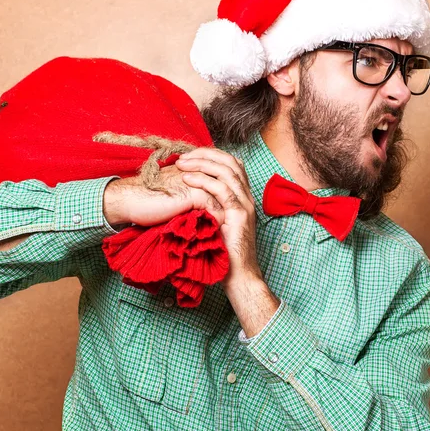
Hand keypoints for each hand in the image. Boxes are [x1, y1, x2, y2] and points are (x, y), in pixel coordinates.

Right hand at [103, 164, 224, 227]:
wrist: (132, 199)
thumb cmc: (149, 198)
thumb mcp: (175, 194)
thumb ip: (191, 195)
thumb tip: (205, 208)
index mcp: (196, 169)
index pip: (222, 180)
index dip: (229, 195)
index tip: (232, 213)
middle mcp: (200, 171)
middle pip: (228, 186)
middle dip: (233, 204)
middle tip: (237, 221)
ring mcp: (199, 181)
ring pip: (224, 197)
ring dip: (229, 213)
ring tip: (231, 228)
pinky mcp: (194, 193)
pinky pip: (214, 207)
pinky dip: (218, 219)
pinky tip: (220, 229)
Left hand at [174, 147, 263, 291]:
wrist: (239, 276)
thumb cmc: (223, 254)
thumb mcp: (214, 224)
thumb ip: (208, 207)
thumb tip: (188, 195)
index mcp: (243, 196)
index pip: (231, 164)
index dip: (211, 155)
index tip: (189, 156)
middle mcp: (247, 197)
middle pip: (230, 161)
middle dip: (205, 154)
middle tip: (183, 156)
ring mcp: (246, 204)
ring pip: (226, 171)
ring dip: (202, 164)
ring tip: (182, 163)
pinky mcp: (240, 215)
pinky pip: (222, 190)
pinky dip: (203, 181)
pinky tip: (187, 179)